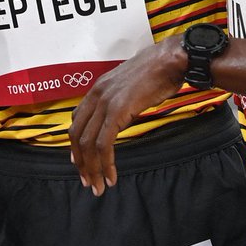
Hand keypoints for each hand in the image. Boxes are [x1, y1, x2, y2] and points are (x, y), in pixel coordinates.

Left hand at [69, 41, 183, 196]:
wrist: (170, 60)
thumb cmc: (158, 71)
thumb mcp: (130, 86)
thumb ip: (119, 102)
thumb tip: (118, 120)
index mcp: (98, 89)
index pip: (77, 122)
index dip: (76, 146)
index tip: (82, 163)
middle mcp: (96, 95)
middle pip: (77, 135)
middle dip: (81, 163)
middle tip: (88, 181)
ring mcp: (105, 102)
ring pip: (88, 144)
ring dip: (92, 169)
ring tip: (99, 186)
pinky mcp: (117, 111)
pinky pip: (104, 144)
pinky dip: (105, 164)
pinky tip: (111, 176)